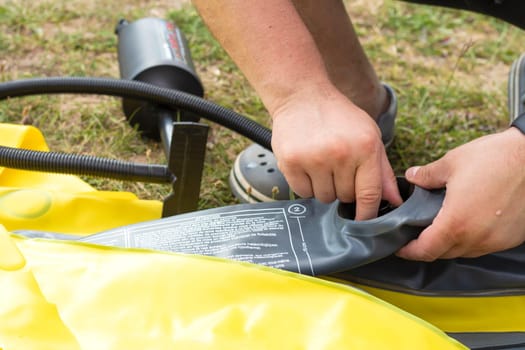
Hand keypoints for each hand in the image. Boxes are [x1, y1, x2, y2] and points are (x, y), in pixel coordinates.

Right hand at [270, 84, 401, 219]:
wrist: (302, 96)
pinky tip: (306, 165)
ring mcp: (314, 158)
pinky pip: (303, 192)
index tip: (363, 222)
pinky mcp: (291, 162)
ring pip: (324, 197)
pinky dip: (306, 184)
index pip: (369, 194)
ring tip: (321, 164)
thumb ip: (381, 171)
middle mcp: (341, 154)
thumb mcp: (368, 136)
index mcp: (365, 147)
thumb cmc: (338, 118)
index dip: (367, 213)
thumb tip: (394, 201)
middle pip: (345, 197)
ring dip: (324, 187)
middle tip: (337, 168)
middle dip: (343, 189)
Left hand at [397, 128, 524, 260]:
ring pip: (464, 252)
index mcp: (456, 223)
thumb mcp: (451, 163)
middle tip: (415, 234)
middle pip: (443, 253)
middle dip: (426, 247)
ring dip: (449, 244)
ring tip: (440, 227)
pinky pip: (484, 246)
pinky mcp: (512, 237)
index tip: (400, 247)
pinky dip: (470, 240)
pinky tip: (467, 223)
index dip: (408, 251)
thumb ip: (426, 175)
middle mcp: (477, 238)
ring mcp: (496, 241)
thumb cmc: (497, 158)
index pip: (425, 250)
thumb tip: (413, 177)